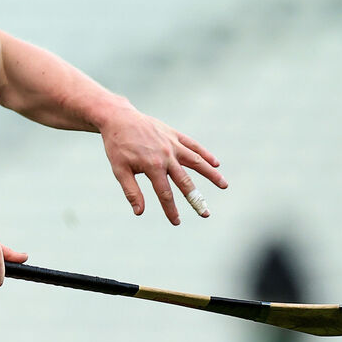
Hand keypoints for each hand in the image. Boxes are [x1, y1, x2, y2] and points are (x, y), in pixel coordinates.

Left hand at [99, 104, 226, 224]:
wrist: (119, 119)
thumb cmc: (117, 146)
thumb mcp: (119, 170)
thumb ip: (132, 191)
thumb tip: (139, 212)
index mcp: (152, 166)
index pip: (165, 193)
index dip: (171, 209)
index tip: (177, 222)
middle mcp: (166, 155)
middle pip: (185, 181)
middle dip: (195, 199)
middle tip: (205, 213)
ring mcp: (172, 144)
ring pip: (196, 161)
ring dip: (211, 174)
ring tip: (224, 185)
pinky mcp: (174, 134)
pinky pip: (193, 145)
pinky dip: (205, 154)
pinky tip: (216, 163)